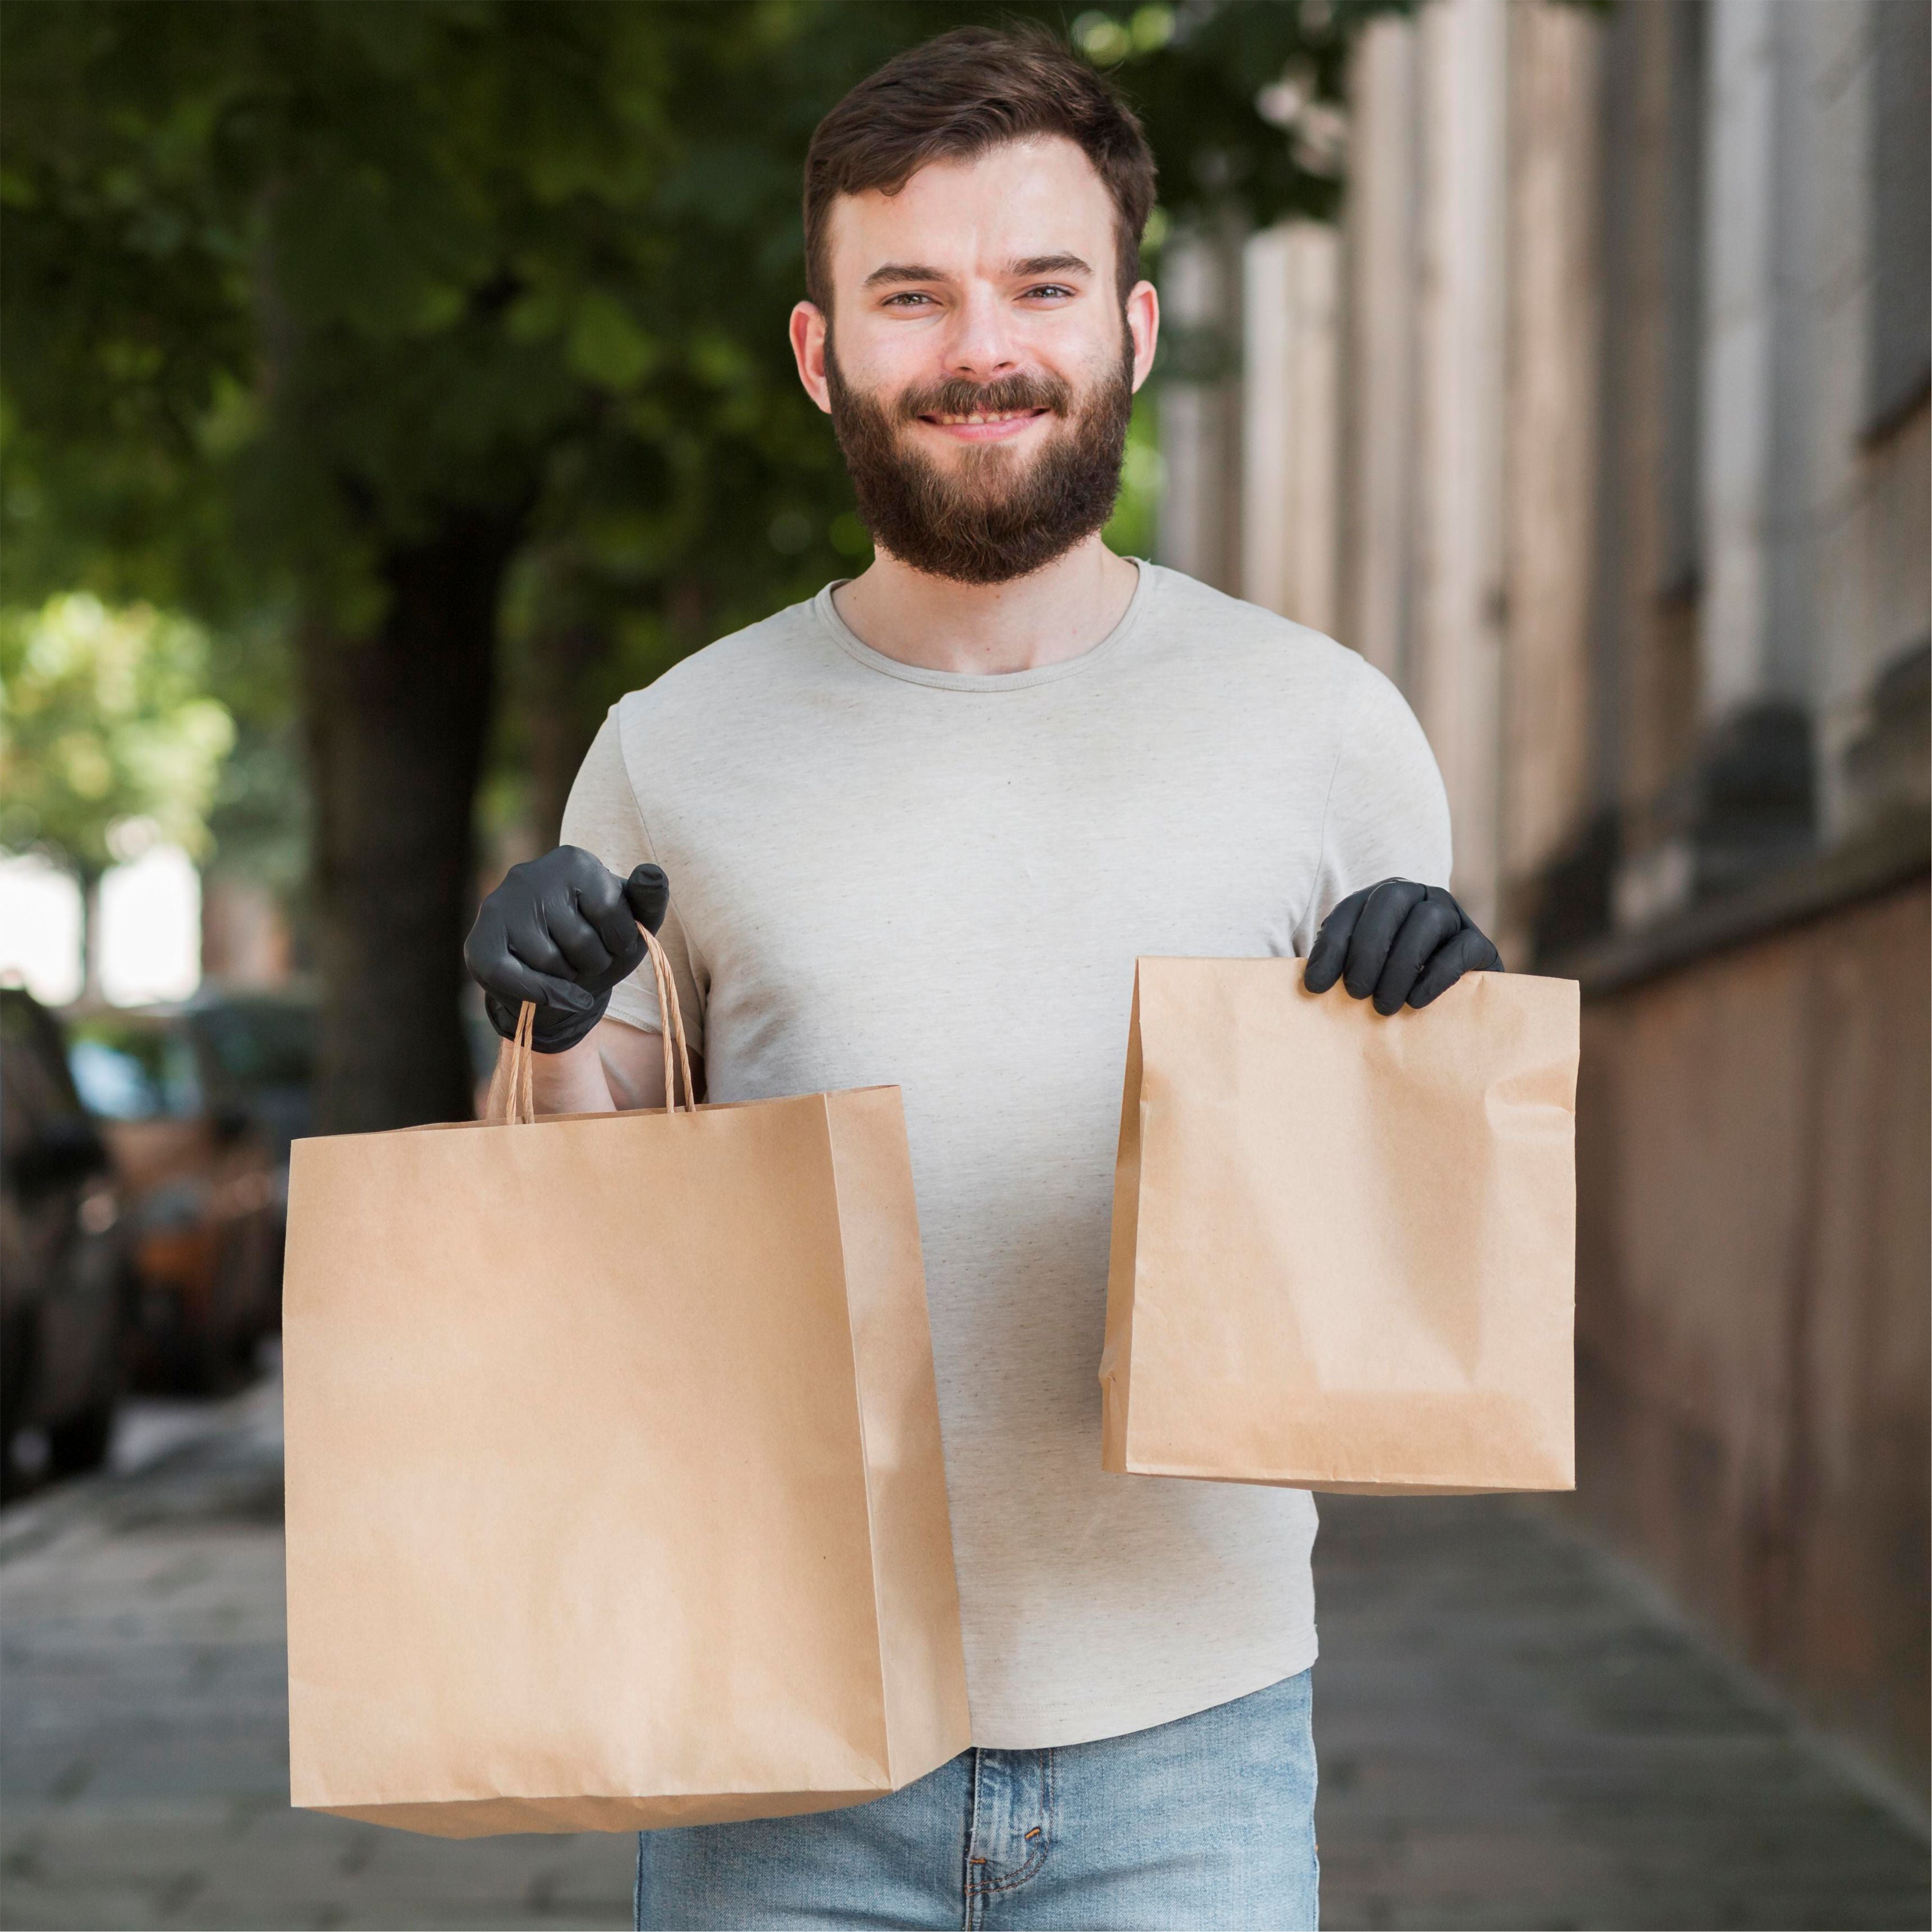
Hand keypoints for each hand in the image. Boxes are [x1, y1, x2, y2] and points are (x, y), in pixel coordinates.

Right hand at [464, 847, 669, 1052]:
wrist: (564, 980)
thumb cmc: (603, 942)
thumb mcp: (636, 922)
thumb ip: (651, 897)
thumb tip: (653, 873)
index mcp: (574, 861)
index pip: (611, 910)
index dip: (621, 941)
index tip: (615, 940)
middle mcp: (529, 874)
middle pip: (580, 940)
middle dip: (594, 962)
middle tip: (587, 957)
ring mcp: (498, 907)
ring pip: (550, 963)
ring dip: (569, 978)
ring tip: (566, 966)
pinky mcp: (480, 943)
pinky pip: (515, 980)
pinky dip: (545, 995)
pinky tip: (557, 994)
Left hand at [1304, 879, 1501, 1013]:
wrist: (1454, 1001)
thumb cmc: (1394, 984)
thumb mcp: (1364, 971)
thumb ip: (1341, 967)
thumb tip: (1311, 984)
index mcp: (1384, 898)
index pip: (1352, 908)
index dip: (1331, 946)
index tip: (1316, 986)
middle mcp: (1420, 896)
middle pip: (1391, 901)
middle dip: (1367, 949)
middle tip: (1356, 993)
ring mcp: (1454, 916)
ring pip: (1427, 921)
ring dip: (1400, 965)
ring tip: (1384, 1006)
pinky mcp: (1481, 944)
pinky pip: (1461, 948)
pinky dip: (1436, 975)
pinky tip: (1415, 1002)